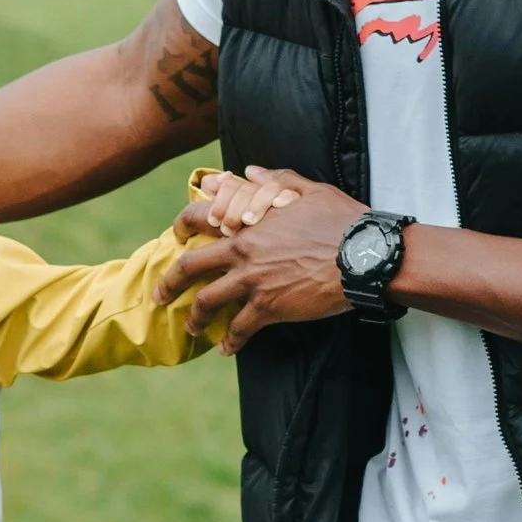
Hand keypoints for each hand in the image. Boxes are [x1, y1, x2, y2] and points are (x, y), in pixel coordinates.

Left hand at [157, 178, 368, 346]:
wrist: (362, 256)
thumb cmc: (340, 221)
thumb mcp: (308, 190)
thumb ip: (276, 181)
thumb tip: (252, 172)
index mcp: (248, 223)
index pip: (200, 218)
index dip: (181, 226)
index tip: (175, 236)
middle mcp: (243, 253)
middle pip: (190, 268)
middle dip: (169, 283)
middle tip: (159, 294)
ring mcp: (254, 282)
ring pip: (208, 303)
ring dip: (195, 317)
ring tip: (191, 327)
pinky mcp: (270, 308)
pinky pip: (240, 329)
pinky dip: (231, 341)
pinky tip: (227, 349)